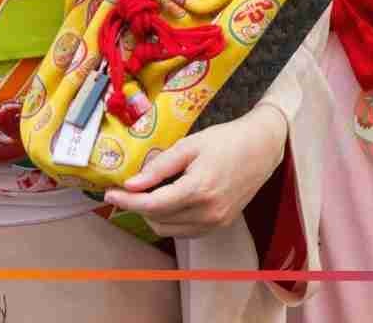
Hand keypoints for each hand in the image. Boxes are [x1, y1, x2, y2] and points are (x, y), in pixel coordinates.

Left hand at [102, 103, 287, 237]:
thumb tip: (131, 184)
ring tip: (151, 193)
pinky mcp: (220, 225)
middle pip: (157, 220)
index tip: (110, 192)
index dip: (127, 201)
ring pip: (169, 230)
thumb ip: (159, 167)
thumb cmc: (226, 140)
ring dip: (153, 215)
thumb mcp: (190, 145)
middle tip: (130, 189)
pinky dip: (171, 220)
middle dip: (139, 206)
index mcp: (199, 189)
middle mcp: (208, 212)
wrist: (262, 147)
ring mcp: (215, 222)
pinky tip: (170, 201)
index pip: (152, 205)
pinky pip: (184, 231)